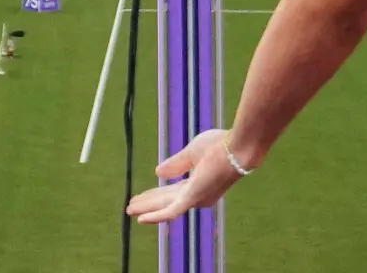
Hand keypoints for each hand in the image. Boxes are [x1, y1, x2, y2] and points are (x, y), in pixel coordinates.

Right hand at [125, 128, 246, 224]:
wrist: (236, 147)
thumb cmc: (220, 146)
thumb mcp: (192, 153)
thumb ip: (176, 164)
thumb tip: (157, 172)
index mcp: (199, 185)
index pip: (172, 192)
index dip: (155, 193)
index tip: (142, 195)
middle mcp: (198, 196)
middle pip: (167, 201)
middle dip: (148, 203)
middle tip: (131, 205)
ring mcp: (196, 198)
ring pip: (165, 206)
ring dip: (147, 208)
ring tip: (130, 209)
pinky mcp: (193, 198)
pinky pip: (171, 211)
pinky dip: (156, 216)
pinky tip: (141, 219)